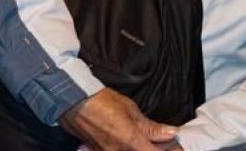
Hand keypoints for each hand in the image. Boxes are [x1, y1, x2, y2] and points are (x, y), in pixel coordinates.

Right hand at [60, 89, 179, 150]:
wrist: (71, 99)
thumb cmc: (100, 100)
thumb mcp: (130, 109)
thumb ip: (151, 127)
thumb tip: (171, 133)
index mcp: (132, 143)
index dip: (170, 150)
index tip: (174, 145)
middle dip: (156, 148)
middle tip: (161, 141)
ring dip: (139, 147)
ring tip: (139, 137)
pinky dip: (122, 147)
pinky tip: (122, 140)